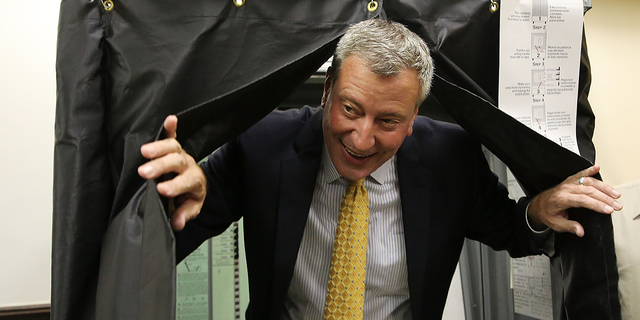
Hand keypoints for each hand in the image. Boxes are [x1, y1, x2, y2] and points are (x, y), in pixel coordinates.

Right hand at [138, 115, 206, 230]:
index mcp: (194, 181)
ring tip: (144, 151)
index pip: (185, 182)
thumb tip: (177, 222)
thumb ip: (185, 214)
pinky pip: (173, 136)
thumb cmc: (189, 195)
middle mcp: (188, 165)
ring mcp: (181, 154)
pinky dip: (171, 128)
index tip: (161, 190)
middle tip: (145, 172)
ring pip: (172, 148)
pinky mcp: (174, 147)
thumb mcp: (190, 208)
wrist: (194, 183)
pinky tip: (171, 119)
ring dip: (159, 148)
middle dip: (161, 166)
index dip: (175, 186)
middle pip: (177, 162)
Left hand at [527, 165, 622, 236]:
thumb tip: (580, 231)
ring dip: (604, 187)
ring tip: (616, 194)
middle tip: (617, 205)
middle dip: (605, 198)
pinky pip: (580, 174)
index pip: (582, 200)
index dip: (597, 205)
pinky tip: (597, 167)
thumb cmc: (547, 214)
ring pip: (588, 182)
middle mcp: (565, 189)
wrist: (537, 205)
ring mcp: (568, 183)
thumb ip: (569, 227)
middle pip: (589, 191)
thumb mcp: (556, 224)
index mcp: (561, 199)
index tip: (609, 210)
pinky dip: (589, 170)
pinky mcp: (569, 181)